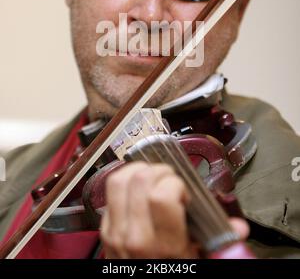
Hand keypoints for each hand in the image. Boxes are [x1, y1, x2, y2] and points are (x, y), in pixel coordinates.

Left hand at [100, 162, 248, 258]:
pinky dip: (124, 184)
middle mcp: (136, 236)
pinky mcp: (104, 230)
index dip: (175, 183)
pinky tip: (137, 190)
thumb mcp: (198, 260)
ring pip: (118, 181)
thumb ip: (217, 242)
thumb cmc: (171, 270)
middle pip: (140, 180)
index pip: (161, 195)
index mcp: (165, 245)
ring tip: (152, 178)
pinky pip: (109, 193)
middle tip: (168, 180)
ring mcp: (116, 232)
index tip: (183, 191)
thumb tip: (239, 228)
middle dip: (159, 171)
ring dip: (137, 171)